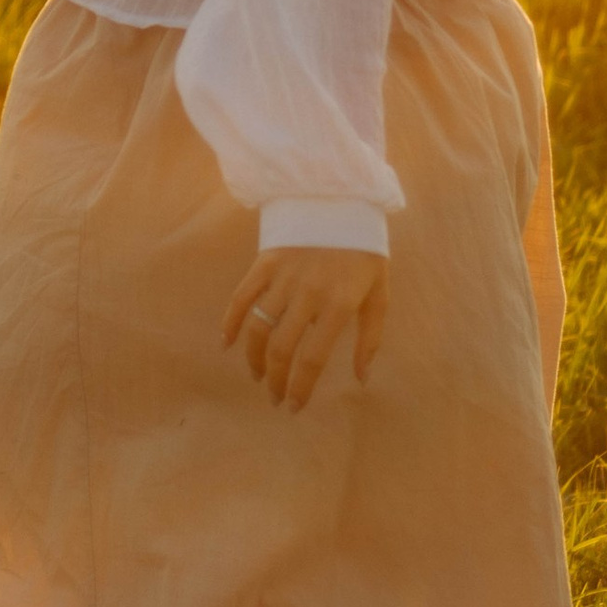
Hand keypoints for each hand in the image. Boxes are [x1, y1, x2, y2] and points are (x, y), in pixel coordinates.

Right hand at [222, 245, 387, 410]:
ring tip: (257, 375)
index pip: (312, 358)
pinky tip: (227, 344)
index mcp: (339, 304)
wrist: (344, 200)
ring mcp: (284, 276)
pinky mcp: (266, 262)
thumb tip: (361, 379)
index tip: (294, 406)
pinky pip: (241, 297)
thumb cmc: (364, 253)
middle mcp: (308, 293)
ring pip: (258, 327)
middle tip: (275, 397)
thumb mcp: (379, 294)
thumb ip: (370, 338)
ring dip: (253, 358)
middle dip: (274, 380)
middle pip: (281, 348)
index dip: (300, 387)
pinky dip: (230, 322)